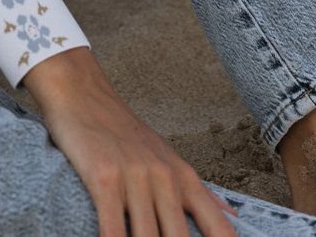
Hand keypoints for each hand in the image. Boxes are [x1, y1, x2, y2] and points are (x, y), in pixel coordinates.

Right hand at [24, 50, 238, 235]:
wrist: (82, 92)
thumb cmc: (122, 130)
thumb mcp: (167, 156)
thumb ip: (199, 192)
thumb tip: (234, 219)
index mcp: (184, 177)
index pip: (218, 229)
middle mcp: (164, 178)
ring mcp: (135, 177)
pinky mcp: (105, 178)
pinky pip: (114, 229)